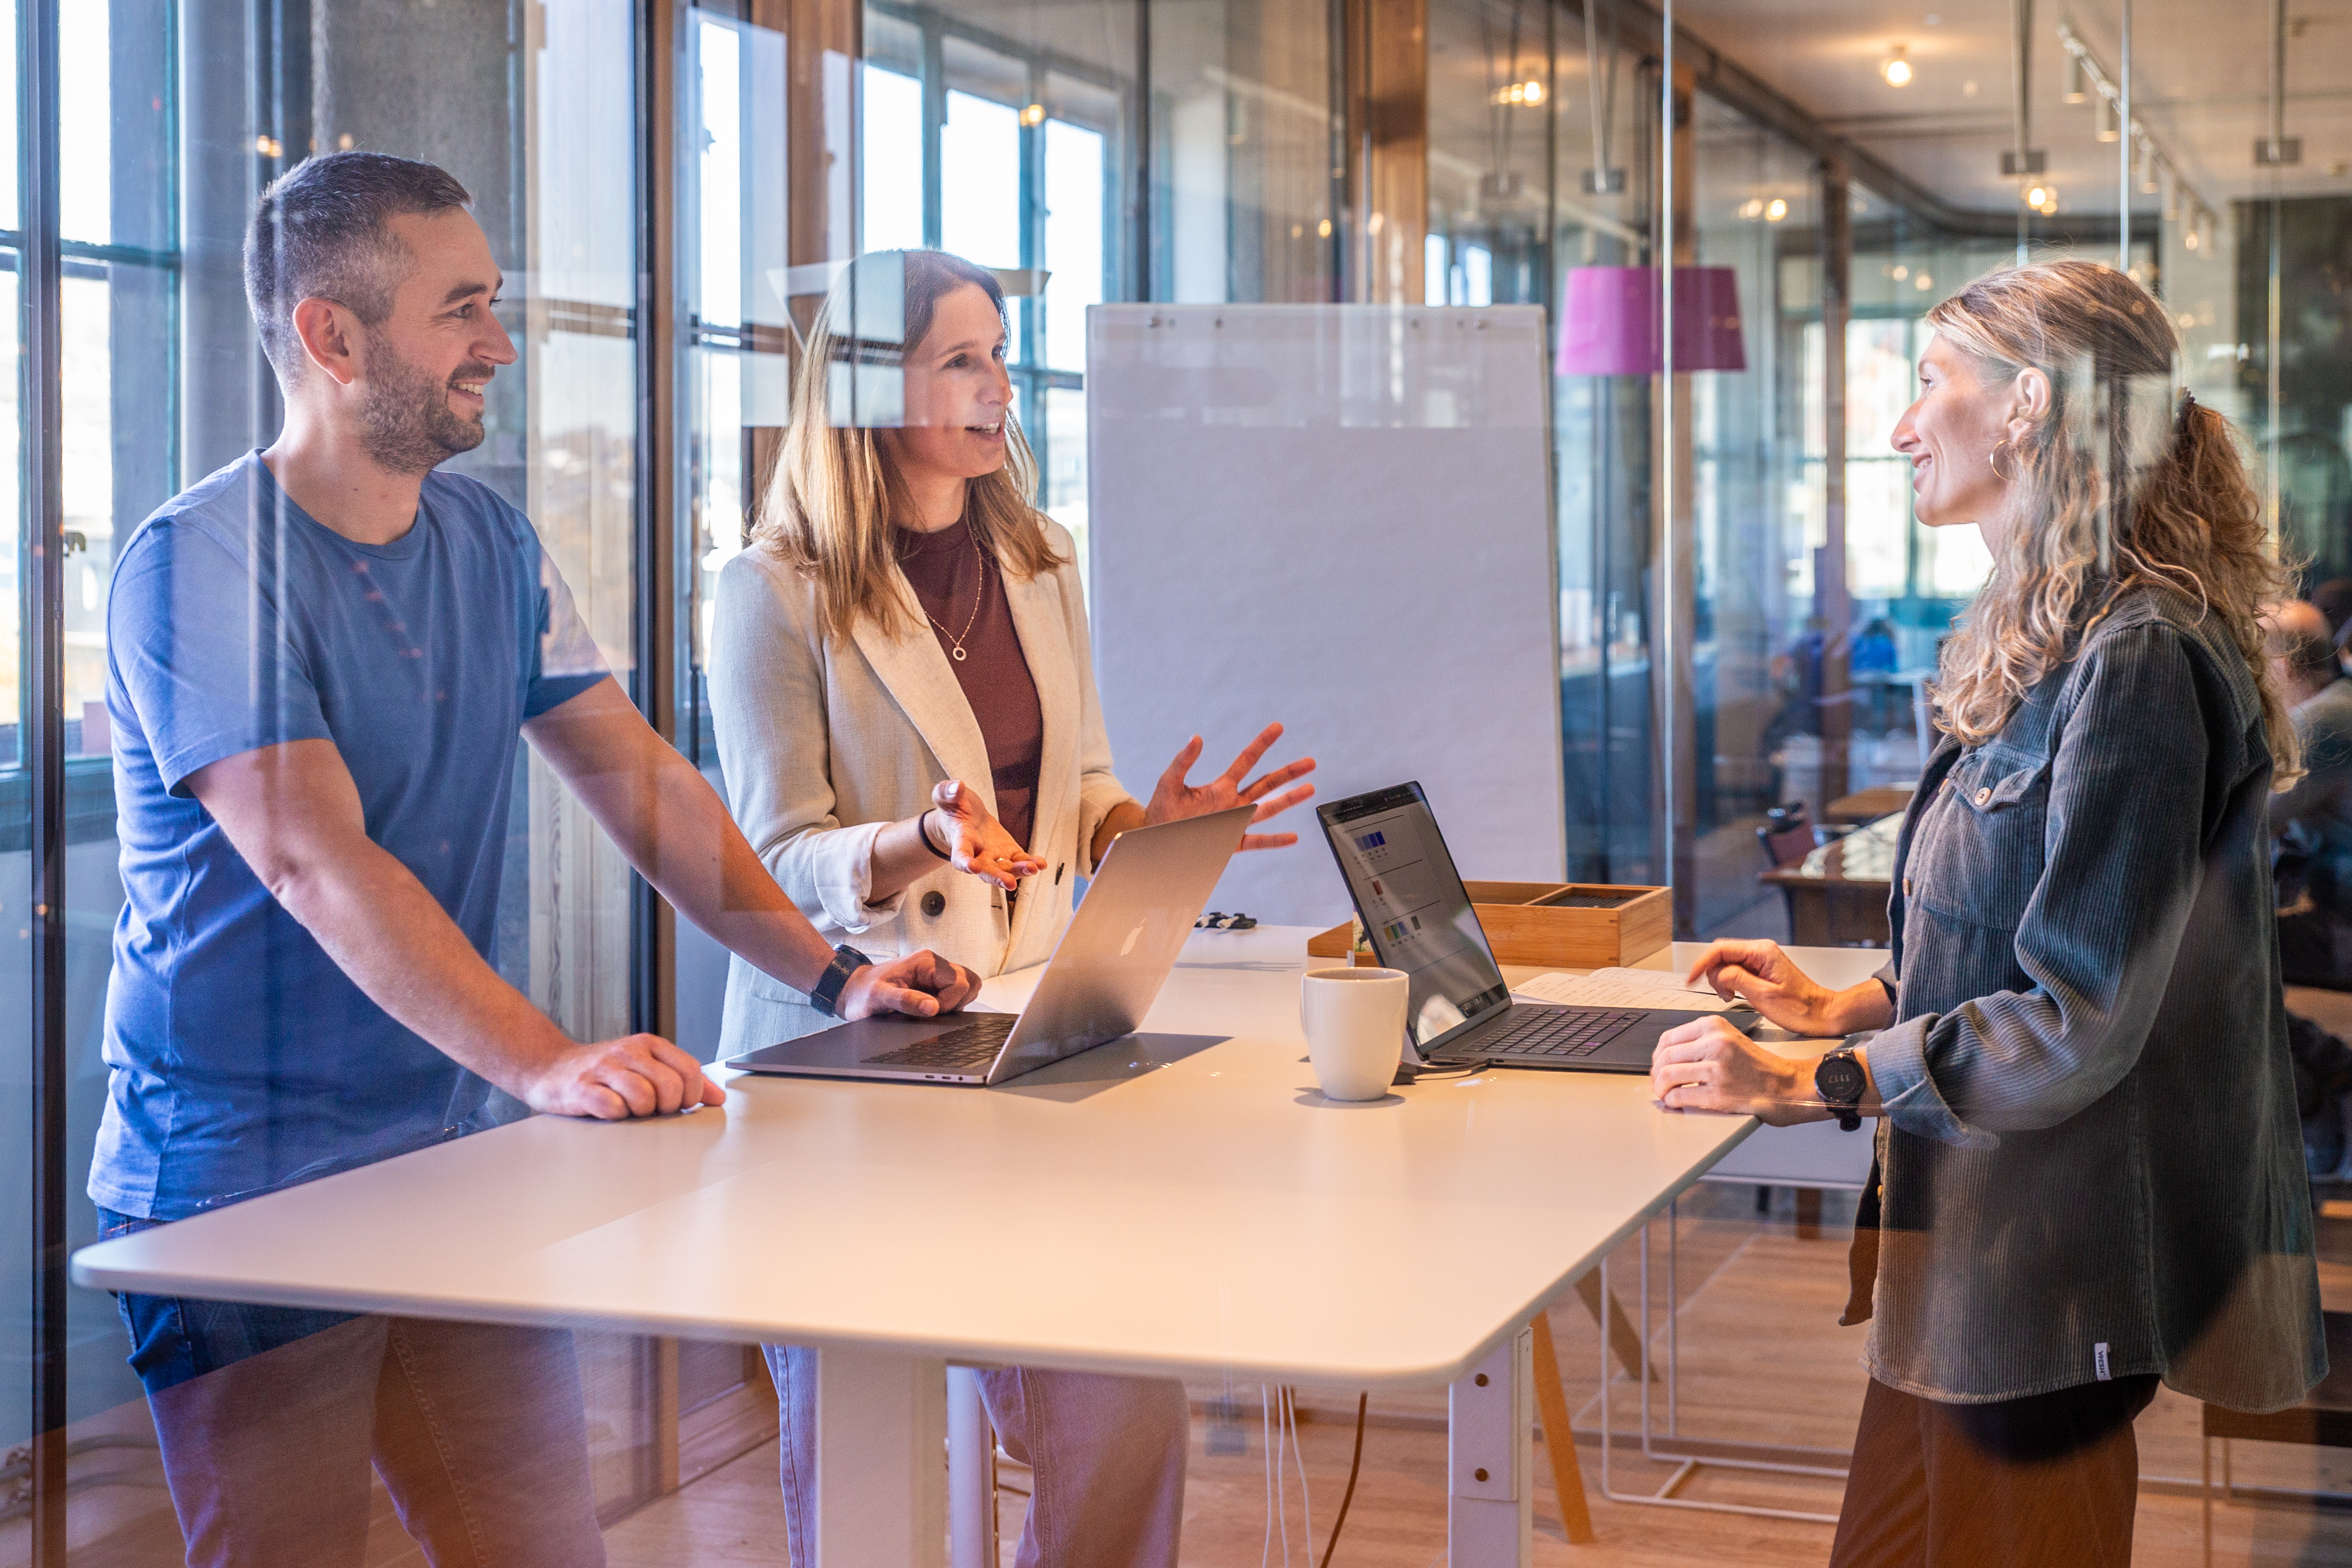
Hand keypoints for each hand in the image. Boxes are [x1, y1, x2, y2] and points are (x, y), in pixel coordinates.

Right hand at [525, 1034, 726, 1119]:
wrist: (550, 1068)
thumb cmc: (604, 1071)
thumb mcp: (647, 1066)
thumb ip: (683, 1079)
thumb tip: (718, 1097)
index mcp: (649, 1045)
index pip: (689, 1070)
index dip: (692, 1095)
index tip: (680, 1105)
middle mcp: (628, 1052)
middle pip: (671, 1087)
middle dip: (667, 1107)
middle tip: (652, 1109)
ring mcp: (603, 1068)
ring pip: (644, 1098)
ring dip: (640, 1112)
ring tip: (628, 1108)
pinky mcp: (581, 1088)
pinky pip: (613, 1108)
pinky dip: (616, 1115)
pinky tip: (608, 1110)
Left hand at [839, 948, 984, 1020]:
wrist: (852, 990)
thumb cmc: (863, 992)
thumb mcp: (879, 998)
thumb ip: (905, 1001)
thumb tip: (932, 1007)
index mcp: (925, 962)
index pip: (960, 982)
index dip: (950, 1003)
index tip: (930, 1011)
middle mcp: (934, 964)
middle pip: (970, 981)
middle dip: (958, 1002)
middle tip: (935, 1010)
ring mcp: (936, 972)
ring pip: (967, 985)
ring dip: (957, 1002)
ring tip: (934, 1009)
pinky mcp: (934, 982)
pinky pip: (957, 991)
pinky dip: (952, 1002)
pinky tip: (932, 1008)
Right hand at [928, 780, 1044, 890]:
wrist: (966, 818)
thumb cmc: (955, 808)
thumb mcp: (947, 796)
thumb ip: (948, 792)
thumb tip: (957, 786)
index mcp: (960, 841)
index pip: (960, 855)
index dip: (965, 862)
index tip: (972, 867)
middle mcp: (977, 854)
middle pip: (986, 870)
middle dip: (997, 877)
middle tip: (1009, 883)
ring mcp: (995, 856)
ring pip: (1006, 868)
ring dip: (1019, 871)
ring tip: (1033, 868)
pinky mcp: (1009, 852)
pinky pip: (1019, 860)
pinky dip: (1030, 862)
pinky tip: (1041, 863)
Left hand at [1146, 723, 1316, 850]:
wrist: (1156, 840)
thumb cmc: (1162, 812)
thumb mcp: (1170, 782)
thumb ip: (1183, 761)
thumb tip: (1196, 738)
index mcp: (1221, 787)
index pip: (1247, 760)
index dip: (1262, 743)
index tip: (1278, 727)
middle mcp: (1232, 803)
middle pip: (1267, 783)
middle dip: (1288, 772)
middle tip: (1310, 762)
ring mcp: (1235, 823)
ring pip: (1268, 809)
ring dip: (1289, 799)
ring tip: (1309, 788)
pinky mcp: (1232, 842)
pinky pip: (1257, 841)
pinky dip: (1274, 840)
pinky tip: (1292, 837)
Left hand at [1650, 1016, 1821, 1125]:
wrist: (1786, 1086)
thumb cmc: (1758, 1066)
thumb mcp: (1729, 1038)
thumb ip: (1700, 1041)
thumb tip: (1666, 1055)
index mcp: (1714, 1026)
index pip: (1668, 1038)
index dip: (1657, 1055)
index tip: (1657, 1064)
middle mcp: (1714, 1044)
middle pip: (1665, 1057)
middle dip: (1656, 1073)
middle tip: (1657, 1082)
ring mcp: (1716, 1069)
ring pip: (1668, 1076)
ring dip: (1660, 1089)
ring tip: (1664, 1093)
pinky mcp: (1718, 1093)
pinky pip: (1679, 1096)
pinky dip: (1671, 1101)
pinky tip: (1675, 1102)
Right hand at [1683, 939, 1846, 1034]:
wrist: (1821, 1014)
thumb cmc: (1801, 1008)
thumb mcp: (1765, 996)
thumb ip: (1738, 980)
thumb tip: (1719, 973)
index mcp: (1762, 952)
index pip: (1720, 949)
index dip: (1702, 964)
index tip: (1691, 978)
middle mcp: (1761, 951)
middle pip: (1721, 954)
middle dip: (1713, 974)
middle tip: (1721, 993)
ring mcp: (1761, 960)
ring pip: (1727, 962)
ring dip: (1721, 980)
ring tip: (1731, 997)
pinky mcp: (1761, 969)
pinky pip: (1736, 970)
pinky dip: (1730, 982)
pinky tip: (1735, 995)